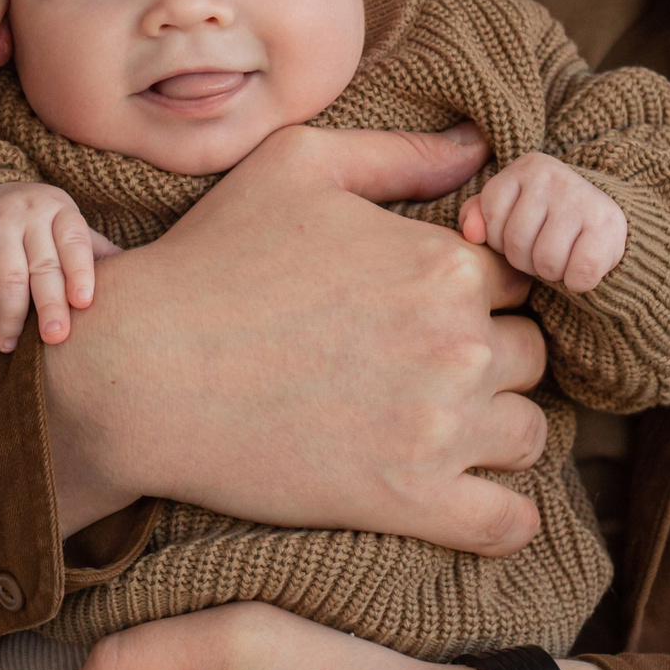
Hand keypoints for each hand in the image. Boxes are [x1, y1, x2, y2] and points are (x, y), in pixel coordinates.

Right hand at [0, 181, 123, 350]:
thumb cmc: (41, 224)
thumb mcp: (68, 228)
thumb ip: (94, 253)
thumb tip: (143, 280)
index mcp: (62, 213)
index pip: (75, 243)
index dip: (81, 272)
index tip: (84, 303)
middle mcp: (31, 214)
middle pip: (43, 265)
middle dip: (48, 304)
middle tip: (55, 338)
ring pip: (7, 271)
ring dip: (10, 312)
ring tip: (9, 345)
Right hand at [41, 123, 552, 554]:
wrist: (141, 371)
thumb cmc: (212, 257)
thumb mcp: (299, 166)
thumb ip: (399, 153)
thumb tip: (476, 148)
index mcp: (443, 262)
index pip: (519, 278)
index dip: (482, 287)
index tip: (435, 304)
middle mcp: (457, 342)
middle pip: (529, 354)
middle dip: (492, 354)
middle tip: (430, 363)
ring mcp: (438, 427)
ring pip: (528, 431)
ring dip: (497, 426)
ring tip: (443, 422)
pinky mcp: (410, 501)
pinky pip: (509, 520)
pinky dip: (505, 512)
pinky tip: (472, 496)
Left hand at [460, 153, 627, 294]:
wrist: (606, 223)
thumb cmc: (547, 220)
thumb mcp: (509, 210)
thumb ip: (479, 217)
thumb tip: (471, 233)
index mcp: (525, 167)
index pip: (491, 222)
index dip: (502, 242)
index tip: (523, 236)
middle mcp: (553, 175)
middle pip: (517, 245)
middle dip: (527, 261)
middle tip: (544, 252)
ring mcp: (581, 198)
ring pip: (546, 262)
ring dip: (553, 273)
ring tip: (562, 258)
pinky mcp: (608, 224)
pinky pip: (579, 273)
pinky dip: (578, 282)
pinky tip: (582, 269)